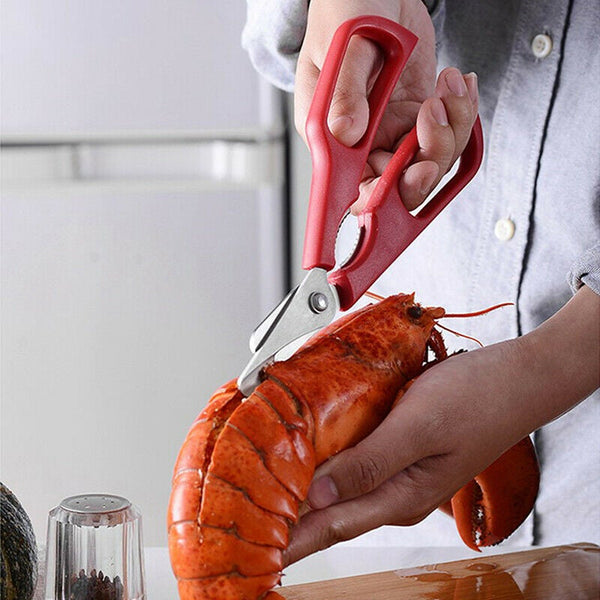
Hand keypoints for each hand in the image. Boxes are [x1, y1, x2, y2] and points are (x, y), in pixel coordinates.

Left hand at [283, 286, 599, 564]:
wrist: (513, 377)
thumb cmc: (476, 399)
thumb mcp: (418, 427)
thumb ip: (369, 463)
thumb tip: (319, 496)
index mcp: (401, 496)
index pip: (332, 526)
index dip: (292, 541)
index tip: (256, 552)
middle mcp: (396, 492)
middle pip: (332, 514)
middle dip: (290, 524)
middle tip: (250, 529)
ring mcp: (399, 473)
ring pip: (340, 491)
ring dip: (305, 497)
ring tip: (268, 499)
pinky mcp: (399, 451)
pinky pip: (354, 467)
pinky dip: (327, 468)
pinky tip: (309, 462)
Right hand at [294, 0, 478, 212]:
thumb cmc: (348, 8)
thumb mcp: (345, 44)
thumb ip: (346, 90)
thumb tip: (347, 133)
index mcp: (330, 135)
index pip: (349, 186)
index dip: (377, 195)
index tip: (407, 175)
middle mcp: (361, 142)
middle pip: (397, 185)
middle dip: (425, 162)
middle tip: (434, 120)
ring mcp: (391, 132)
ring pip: (429, 163)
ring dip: (450, 130)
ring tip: (449, 85)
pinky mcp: (417, 119)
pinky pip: (447, 137)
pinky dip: (462, 115)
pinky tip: (457, 84)